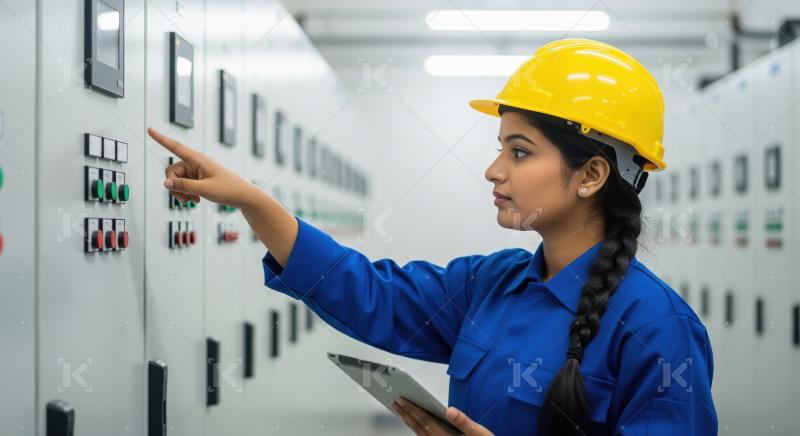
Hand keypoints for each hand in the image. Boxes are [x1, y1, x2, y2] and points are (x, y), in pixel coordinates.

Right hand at [148, 127, 262, 208]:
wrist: (243, 196)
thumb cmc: (228, 189)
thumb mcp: (204, 190)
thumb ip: (183, 186)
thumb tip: (166, 183)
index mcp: (198, 159)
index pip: (176, 147)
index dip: (161, 139)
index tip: (150, 129)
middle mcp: (196, 163)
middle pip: (172, 171)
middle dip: (175, 186)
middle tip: (184, 199)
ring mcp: (197, 171)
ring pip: (177, 180)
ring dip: (182, 192)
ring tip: (193, 200)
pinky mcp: (199, 179)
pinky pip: (185, 185)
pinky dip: (187, 193)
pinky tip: (196, 199)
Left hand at [393, 397, 493, 435]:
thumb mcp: (478, 433)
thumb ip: (464, 421)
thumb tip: (449, 410)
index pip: (425, 421)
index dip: (412, 409)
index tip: (402, 399)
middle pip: (419, 427)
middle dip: (406, 414)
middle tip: (395, 402)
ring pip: (419, 433)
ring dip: (409, 421)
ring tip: (401, 410)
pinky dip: (416, 428)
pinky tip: (414, 422)